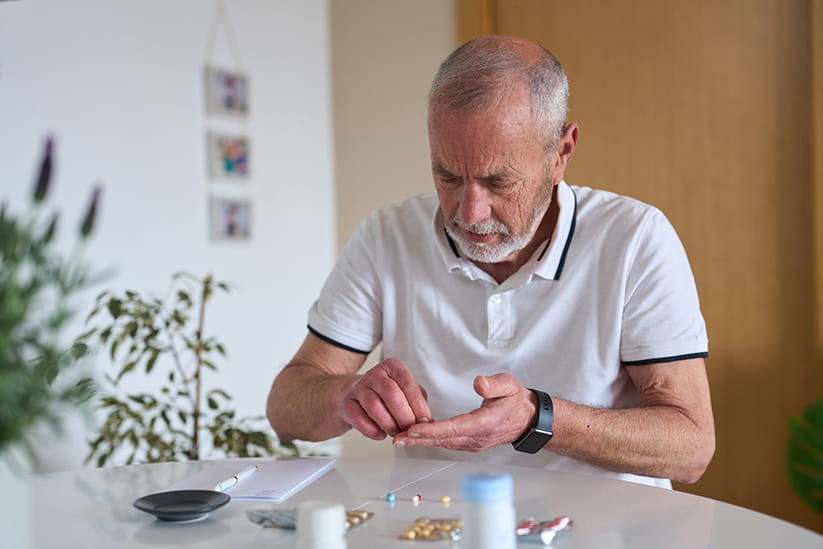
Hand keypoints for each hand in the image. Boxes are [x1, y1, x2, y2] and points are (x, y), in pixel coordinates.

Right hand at [341, 358, 431, 439]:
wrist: (358, 397)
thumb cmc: (387, 395)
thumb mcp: (405, 392)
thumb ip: (418, 402)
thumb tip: (428, 422)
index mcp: (393, 367)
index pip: (408, 384)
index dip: (418, 405)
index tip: (425, 421)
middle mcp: (375, 374)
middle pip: (392, 394)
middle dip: (404, 416)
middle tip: (409, 429)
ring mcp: (359, 388)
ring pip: (374, 406)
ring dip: (388, 424)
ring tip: (396, 433)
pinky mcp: (347, 403)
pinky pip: (358, 418)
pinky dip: (372, 430)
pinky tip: (380, 435)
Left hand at [392, 374, 536, 451]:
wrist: (528, 420)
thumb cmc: (517, 401)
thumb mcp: (509, 385)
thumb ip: (493, 384)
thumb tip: (478, 383)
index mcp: (485, 423)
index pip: (455, 427)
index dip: (432, 429)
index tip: (413, 428)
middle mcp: (477, 437)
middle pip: (444, 439)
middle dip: (419, 439)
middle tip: (397, 437)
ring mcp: (473, 443)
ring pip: (444, 442)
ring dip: (422, 441)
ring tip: (400, 437)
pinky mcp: (469, 443)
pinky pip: (447, 442)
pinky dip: (431, 440)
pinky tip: (416, 436)